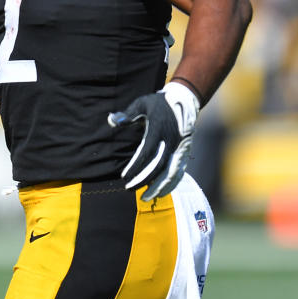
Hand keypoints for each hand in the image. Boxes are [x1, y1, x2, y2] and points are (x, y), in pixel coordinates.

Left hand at [108, 81, 199, 200]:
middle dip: (144, 180)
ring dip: (159, 187)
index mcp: (159, 129)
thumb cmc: (158, 103)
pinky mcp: (185, 153)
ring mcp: (180, 148)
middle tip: (130, 189)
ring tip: (146, 198)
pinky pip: (180, 172)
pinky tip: (161, 192)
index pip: (147, 152)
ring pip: (171, 173)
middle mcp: (171, 141)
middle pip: (159, 166)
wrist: (185, 100)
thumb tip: (111, 121)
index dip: (136, 166)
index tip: (125, 176)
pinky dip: (171, 184)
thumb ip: (127, 114)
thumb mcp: (141, 104)